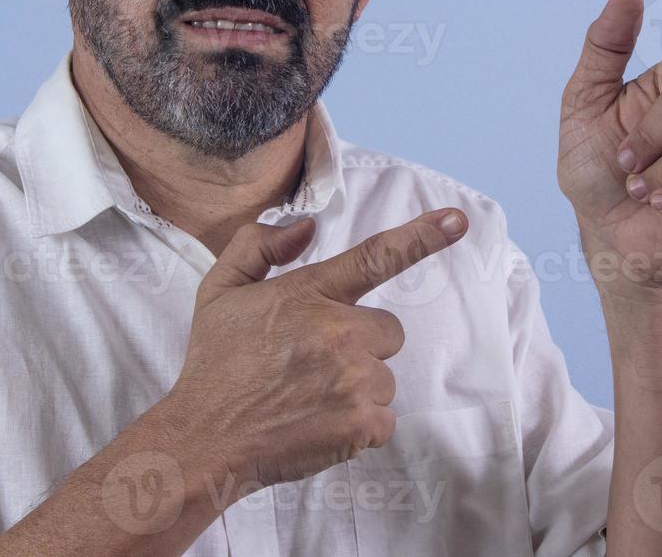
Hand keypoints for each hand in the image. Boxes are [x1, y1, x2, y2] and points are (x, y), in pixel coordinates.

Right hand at [165, 209, 467, 491]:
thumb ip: (258, 247)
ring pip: (385, 376)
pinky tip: (317, 424)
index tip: (458, 220)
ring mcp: (352, 378)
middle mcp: (337, 330)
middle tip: (312, 365)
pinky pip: (384, 418)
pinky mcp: (361, 422)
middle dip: (361, 345)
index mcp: (308, 293)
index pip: (375, 256)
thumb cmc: (215, 365)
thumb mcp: (220, 291)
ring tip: (307, 398)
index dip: (422, 236)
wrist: (203, 440)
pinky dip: (358, 425)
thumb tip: (306, 227)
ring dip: (357, 387)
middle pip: (388, 330)